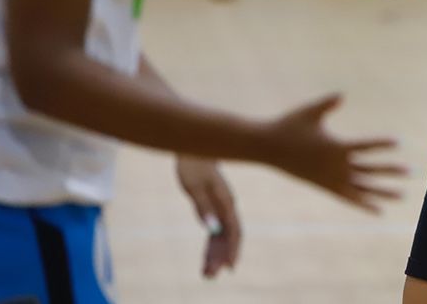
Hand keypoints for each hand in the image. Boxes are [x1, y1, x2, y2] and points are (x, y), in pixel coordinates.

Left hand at [175, 156, 240, 277]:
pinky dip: (212, 246)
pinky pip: (216, 232)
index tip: (229, 267)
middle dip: (221, 258)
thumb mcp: (194, 187)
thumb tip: (212, 229)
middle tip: (209, 276)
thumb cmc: (193, 165)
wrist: (193, 149)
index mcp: (226, 202)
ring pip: (222, 237)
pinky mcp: (214, 208)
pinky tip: (206, 258)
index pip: (234, 231)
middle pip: (228, 237)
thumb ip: (203, 207)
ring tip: (206, 273)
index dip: (233, 250)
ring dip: (216, 255)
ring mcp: (222, 208)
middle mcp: (228, 207)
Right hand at [262, 93, 406, 213]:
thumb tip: (343, 95)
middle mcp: (336, 167)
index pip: (365, 147)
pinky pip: (349, 198)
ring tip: (403, 196)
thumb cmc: (289, 125)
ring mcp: (331, 179)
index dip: (382, 144)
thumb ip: (328, 103)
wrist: (267, 147)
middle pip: (369, 170)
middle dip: (391, 171)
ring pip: (363, 188)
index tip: (399, 143)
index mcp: (335, 148)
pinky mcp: (325, 187)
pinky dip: (365, 203)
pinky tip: (379, 210)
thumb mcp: (310, 111)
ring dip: (383, 192)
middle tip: (412, 172)